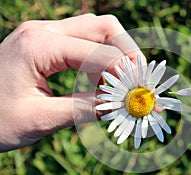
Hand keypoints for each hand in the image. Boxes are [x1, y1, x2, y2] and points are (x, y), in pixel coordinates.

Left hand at [0, 14, 143, 151]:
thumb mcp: (39, 119)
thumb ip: (83, 110)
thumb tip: (119, 105)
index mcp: (38, 46)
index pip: (99, 52)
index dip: (126, 72)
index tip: (141, 93)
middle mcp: (43, 31)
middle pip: (103, 27)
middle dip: (128, 53)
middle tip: (138, 81)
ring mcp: (45, 33)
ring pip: (97, 29)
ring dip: (116, 54)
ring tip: (120, 85)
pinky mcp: (47, 42)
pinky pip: (85, 41)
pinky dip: (102, 58)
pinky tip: (102, 82)